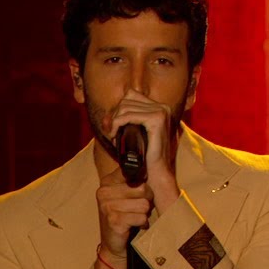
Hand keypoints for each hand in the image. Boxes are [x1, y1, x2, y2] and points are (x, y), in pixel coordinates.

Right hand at [96, 165, 152, 262]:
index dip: (143, 183)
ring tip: (135, 218)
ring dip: (144, 214)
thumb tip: (150, 165)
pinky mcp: (114, 220)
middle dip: (146, 200)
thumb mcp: (127, 195)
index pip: (133, 171)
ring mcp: (107, 206)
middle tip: (138, 209)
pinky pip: (141, 217)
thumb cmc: (125, 218)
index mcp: (108, 181)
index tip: (140, 193)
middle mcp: (104, 192)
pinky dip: (142, 224)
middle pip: (142, 188)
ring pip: (143, 204)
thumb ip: (134, 180)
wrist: (114, 246)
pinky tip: (134, 226)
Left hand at [108, 89, 179, 211]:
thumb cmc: (144, 156)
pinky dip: (117, 124)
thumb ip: (123, 122)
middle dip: (115, 115)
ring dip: (114, 122)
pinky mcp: (157, 120)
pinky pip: (128, 115)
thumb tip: (106, 117)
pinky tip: (114, 136)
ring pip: (125, 106)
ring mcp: (161, 112)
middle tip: (112, 133)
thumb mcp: (133, 134)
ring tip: (113, 137)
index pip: (131, 95)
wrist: (156, 173)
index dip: (118, 109)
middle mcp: (163, 107)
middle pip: (127, 99)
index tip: (113, 126)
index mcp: (160, 108)